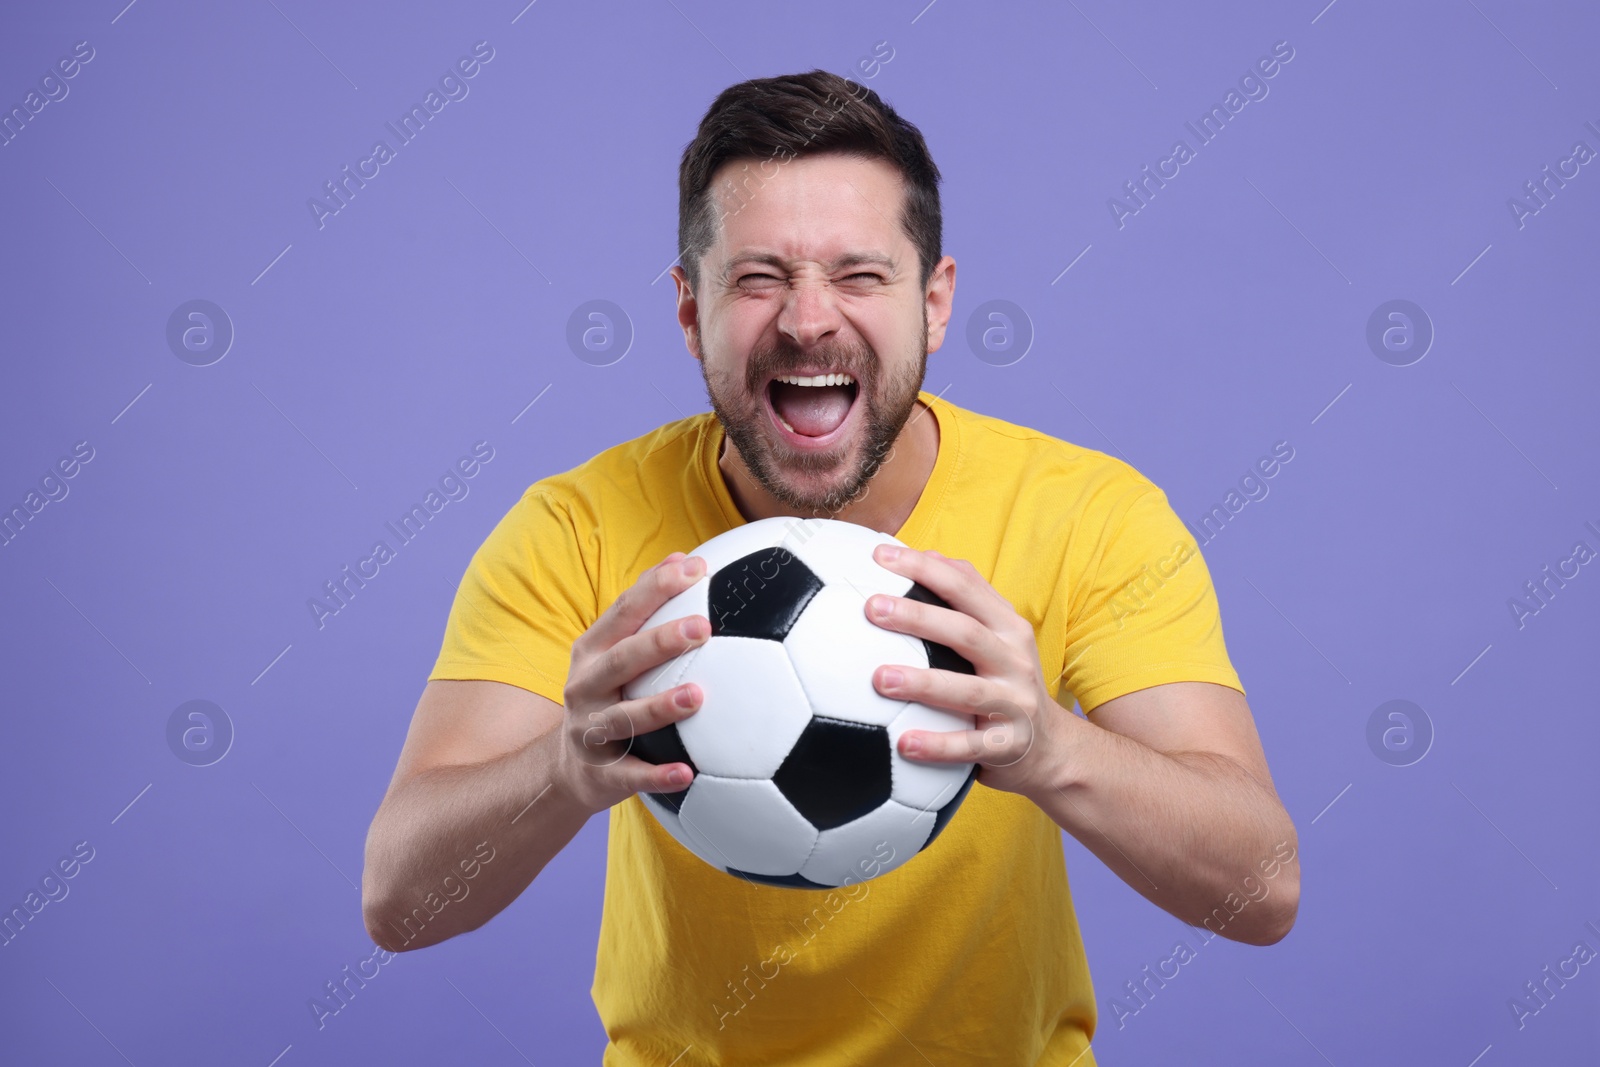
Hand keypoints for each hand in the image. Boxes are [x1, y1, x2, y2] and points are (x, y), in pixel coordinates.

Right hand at [556, 551, 708, 815]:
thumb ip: (644, 608)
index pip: (624, 611)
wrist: (566, 768)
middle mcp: (586, 687)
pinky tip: (688, 774)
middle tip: (702, 627)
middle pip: (623, 659)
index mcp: (592, 651)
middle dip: (661, 641)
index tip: (696, 567)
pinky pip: (630, 776)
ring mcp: (590, 730)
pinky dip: (657, 776)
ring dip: (660, 706)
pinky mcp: (600, 774)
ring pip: (625, 718)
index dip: (657, 587)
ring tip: (698, 697)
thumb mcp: (614, 650)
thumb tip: (684, 557)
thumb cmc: (607, 695)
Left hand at [865, 544, 1066, 799]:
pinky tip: (904, 743)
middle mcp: (1014, 660)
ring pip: (967, 691)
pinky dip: (938, 745)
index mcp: (1007, 627)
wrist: (1053, 747)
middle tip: (871, 607)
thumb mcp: (999, 635)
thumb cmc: (1007, 681)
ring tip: (879, 679)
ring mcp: (1014, 703)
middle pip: (965, 631)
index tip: (880, 555)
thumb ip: (968, 597)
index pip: (966, 586)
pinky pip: (971, 747)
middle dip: (918, 617)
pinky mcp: (1008, 745)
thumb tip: (926, 553)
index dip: (925, 568)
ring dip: (922, 683)